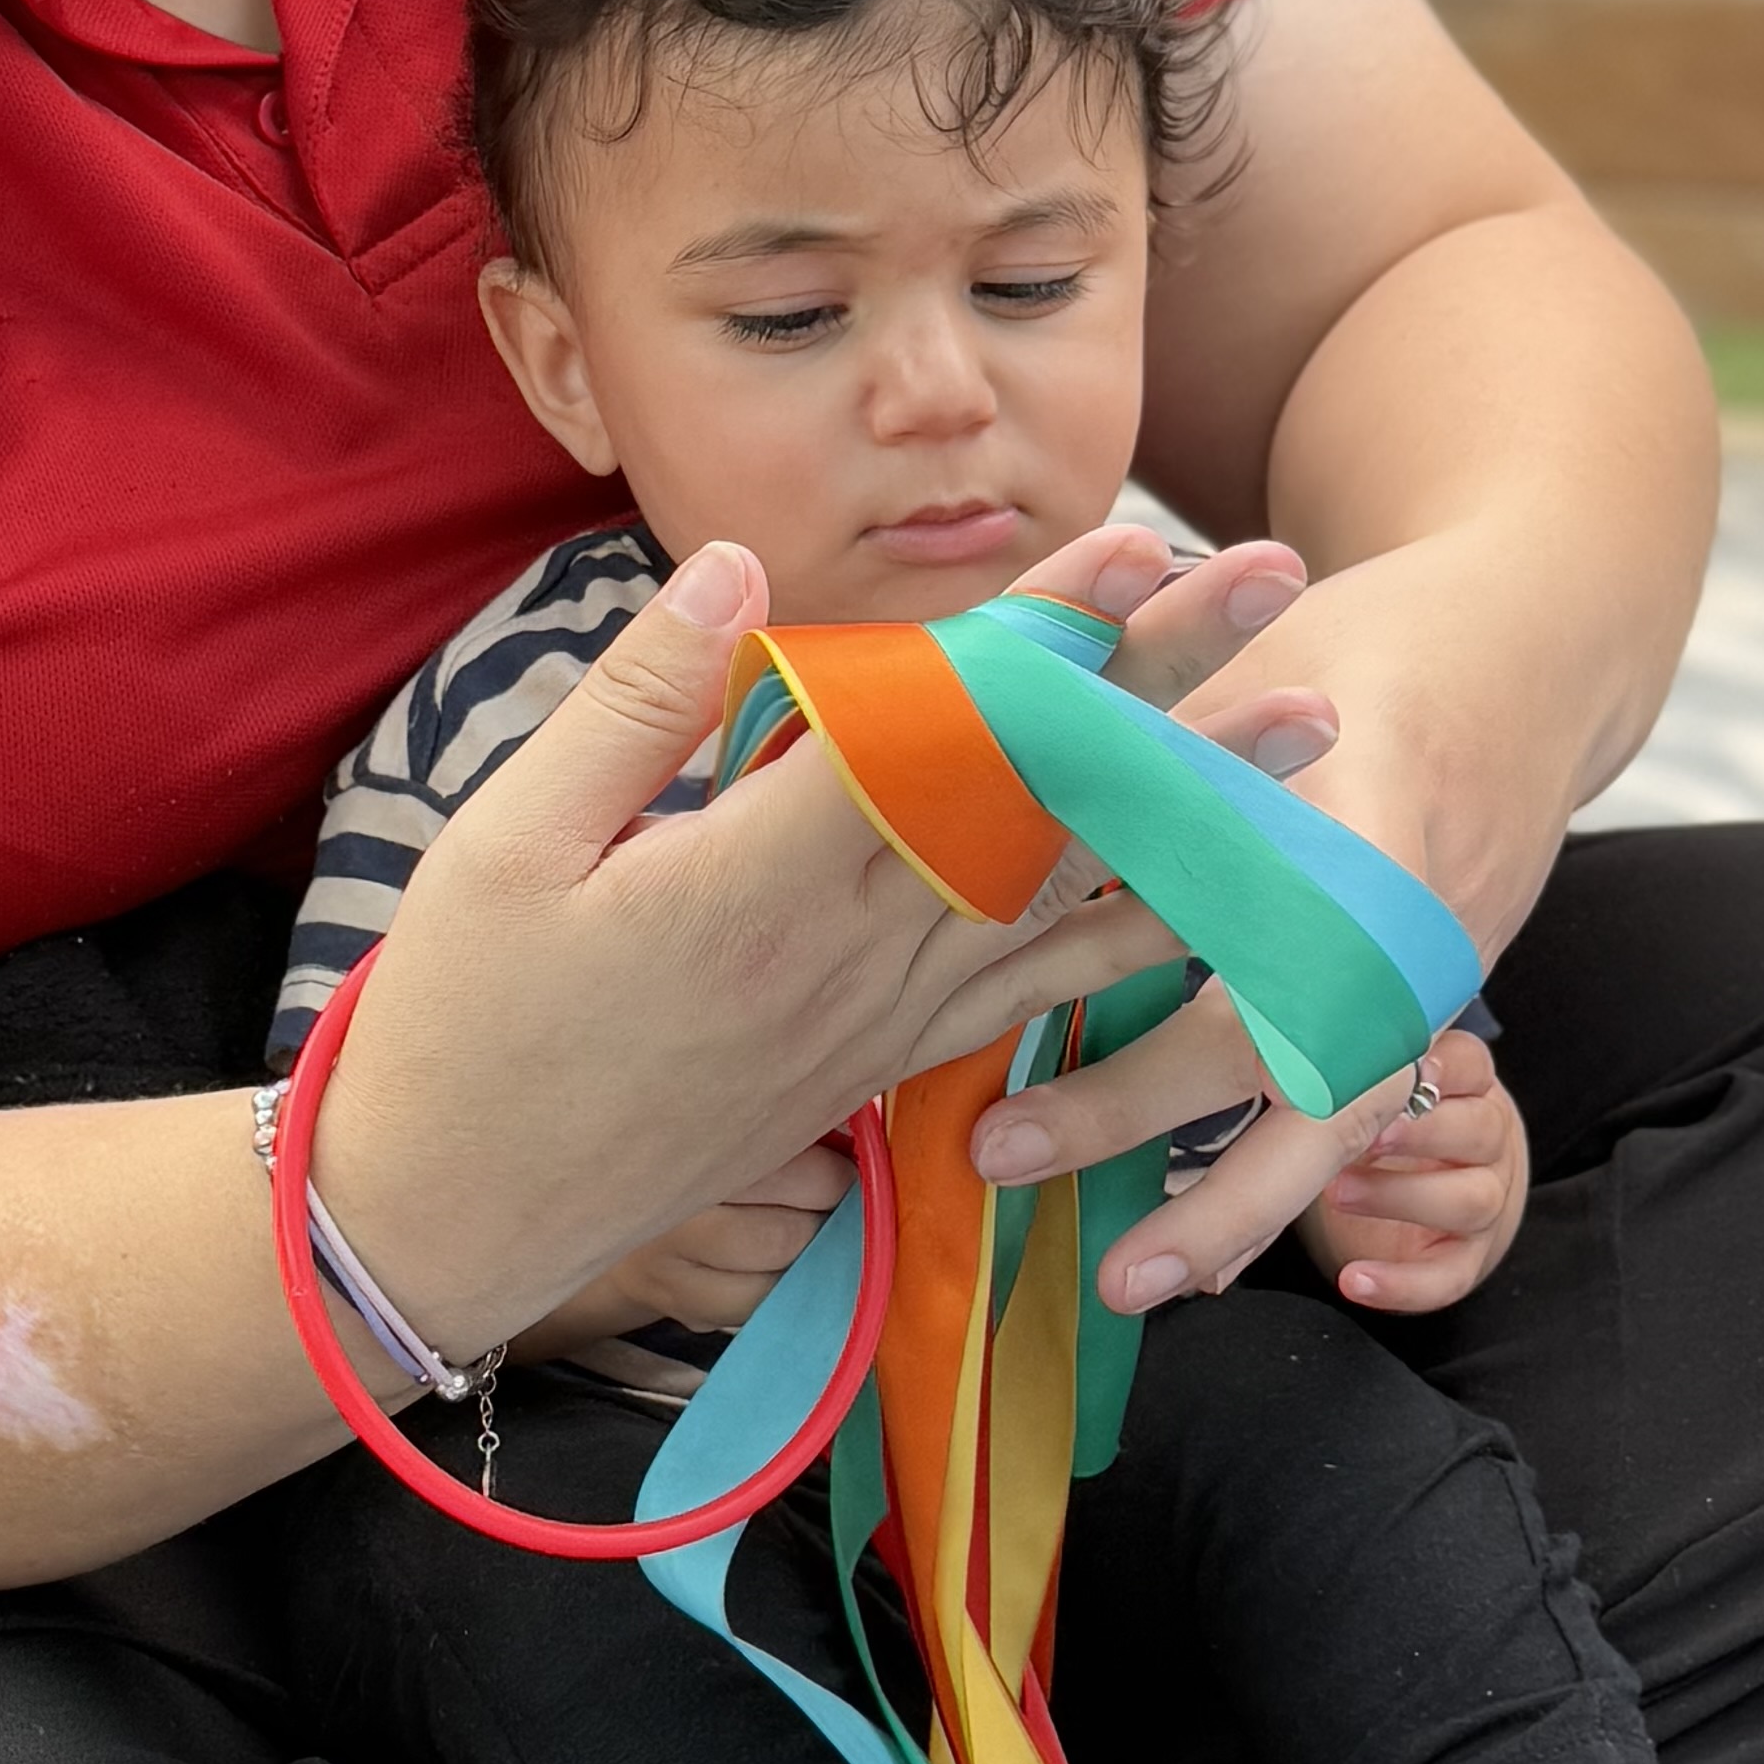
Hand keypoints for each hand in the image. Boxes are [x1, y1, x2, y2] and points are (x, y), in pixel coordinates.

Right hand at [322, 540, 1264, 1362]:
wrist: (454, 1221)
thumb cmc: (458, 1024)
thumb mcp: (505, 844)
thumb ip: (636, 703)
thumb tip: (738, 566)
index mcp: (757, 886)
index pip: (938, 732)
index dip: (1043, 631)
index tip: (1132, 542)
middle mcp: (848, 957)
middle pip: (1038, 794)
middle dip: (1163, 675)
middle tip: (1270, 575)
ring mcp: (877, 1023)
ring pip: (1068, 894)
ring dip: (1194, 803)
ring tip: (1309, 724)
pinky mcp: (877, 1070)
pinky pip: (1033, 991)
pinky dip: (1132, 935)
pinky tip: (1211, 895)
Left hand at [959, 538, 1555, 1315]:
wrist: (1532, 653)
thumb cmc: (1363, 637)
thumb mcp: (1248, 654)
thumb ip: (1138, 733)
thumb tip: (972, 789)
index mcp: (1363, 815)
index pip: (1262, 945)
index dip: (1157, 1025)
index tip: (1038, 1067)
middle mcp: (1416, 913)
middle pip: (1310, 1062)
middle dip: (1161, 1127)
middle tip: (1001, 1159)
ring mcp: (1438, 967)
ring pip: (1349, 1115)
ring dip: (1239, 1206)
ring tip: (1125, 1283)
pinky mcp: (1431, 995)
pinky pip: (1363, 1104)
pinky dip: (1281, 1175)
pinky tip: (1203, 1247)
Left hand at [1299, 1026, 1526, 1312]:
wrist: (1420, 1199)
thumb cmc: (1380, 1126)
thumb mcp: (1366, 1087)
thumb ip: (1341, 1065)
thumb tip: (1271, 1044)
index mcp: (1463, 1086)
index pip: (1471, 1064)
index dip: (1442, 1065)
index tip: (1405, 1067)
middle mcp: (1485, 1140)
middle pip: (1480, 1128)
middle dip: (1422, 1131)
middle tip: (1364, 1134)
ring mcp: (1482, 1200)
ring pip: (1471, 1199)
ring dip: (1402, 1196)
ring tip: (1337, 1194)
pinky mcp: (1464, 1258)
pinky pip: (1448, 1275)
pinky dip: (1402, 1283)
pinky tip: (1354, 1280)